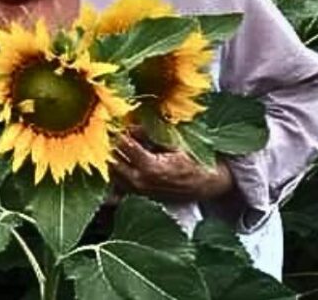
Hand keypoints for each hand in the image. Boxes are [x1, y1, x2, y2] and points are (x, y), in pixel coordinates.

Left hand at [111, 131, 233, 202]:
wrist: (204, 185)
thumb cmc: (193, 162)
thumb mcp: (174, 144)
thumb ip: (149, 135)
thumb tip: (130, 126)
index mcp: (150, 167)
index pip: (124, 145)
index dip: (121, 131)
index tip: (121, 124)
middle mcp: (140, 181)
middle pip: (113, 158)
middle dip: (113, 144)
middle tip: (116, 132)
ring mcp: (138, 190)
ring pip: (112, 171)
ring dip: (113, 156)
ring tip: (119, 144)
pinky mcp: (138, 194)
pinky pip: (117, 181)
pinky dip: (117, 169)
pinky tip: (123, 159)